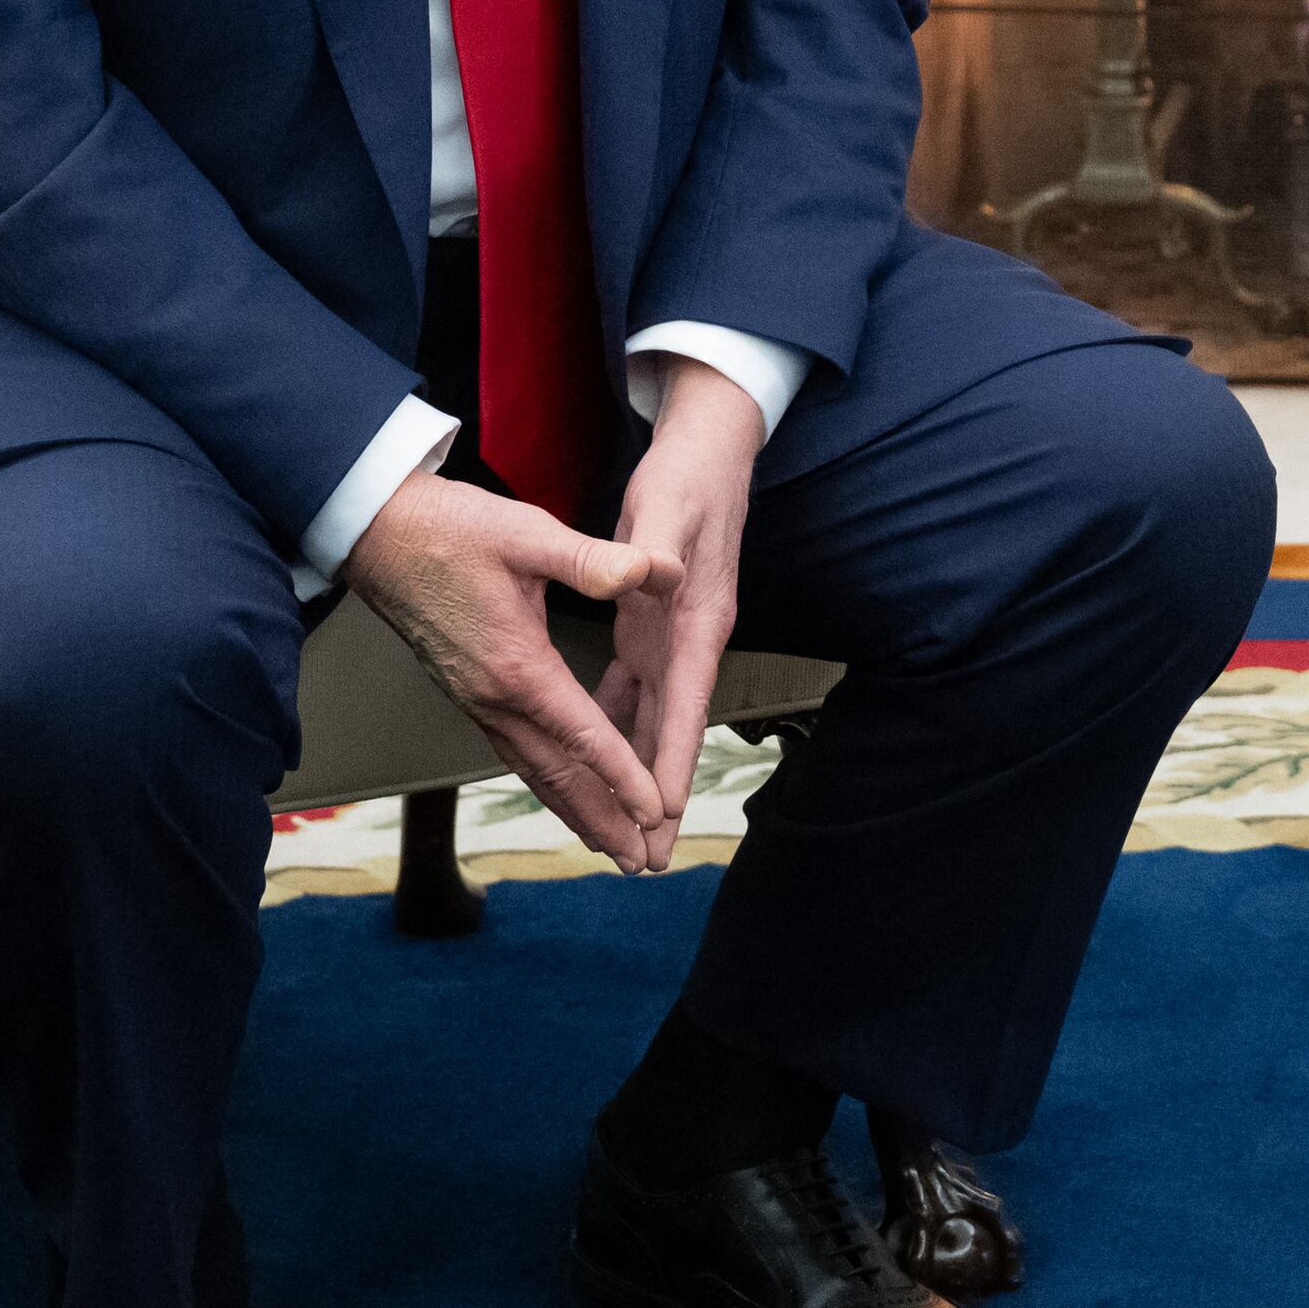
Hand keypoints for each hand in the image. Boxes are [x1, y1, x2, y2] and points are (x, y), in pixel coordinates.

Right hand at [345, 468, 681, 871]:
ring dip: (576, 811)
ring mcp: (476, 701)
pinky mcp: (467, 693)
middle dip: (604, 821)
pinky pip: (515, 753)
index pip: (582, 736)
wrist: (376, 532)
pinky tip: (565, 793)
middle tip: (642, 861)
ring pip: (534, 771)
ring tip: (612, 847)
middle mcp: (494, 698)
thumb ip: (595, 560)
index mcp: (517, 667)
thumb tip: (659, 570)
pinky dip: (547, 783)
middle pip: (558, 775)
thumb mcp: (528, 534)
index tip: (656, 812)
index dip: (624, 777)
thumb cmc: (451, 528)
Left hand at [596, 355, 763, 840]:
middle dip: (658, 797)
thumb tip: (661, 576)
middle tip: (645, 858)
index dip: (671, 762)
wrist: (710, 449)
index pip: (684, 705)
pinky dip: (618, 729)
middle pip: (671, 733)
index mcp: (695, 620)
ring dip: (638, 775)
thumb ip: (657, 545)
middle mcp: (689, 640)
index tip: (660, 813)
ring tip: (625, 830)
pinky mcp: (654, 628)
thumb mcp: (669, 505)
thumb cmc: (689, 476)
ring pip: (652, 721)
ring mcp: (673, 638)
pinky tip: (597, 753)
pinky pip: (632, 693)